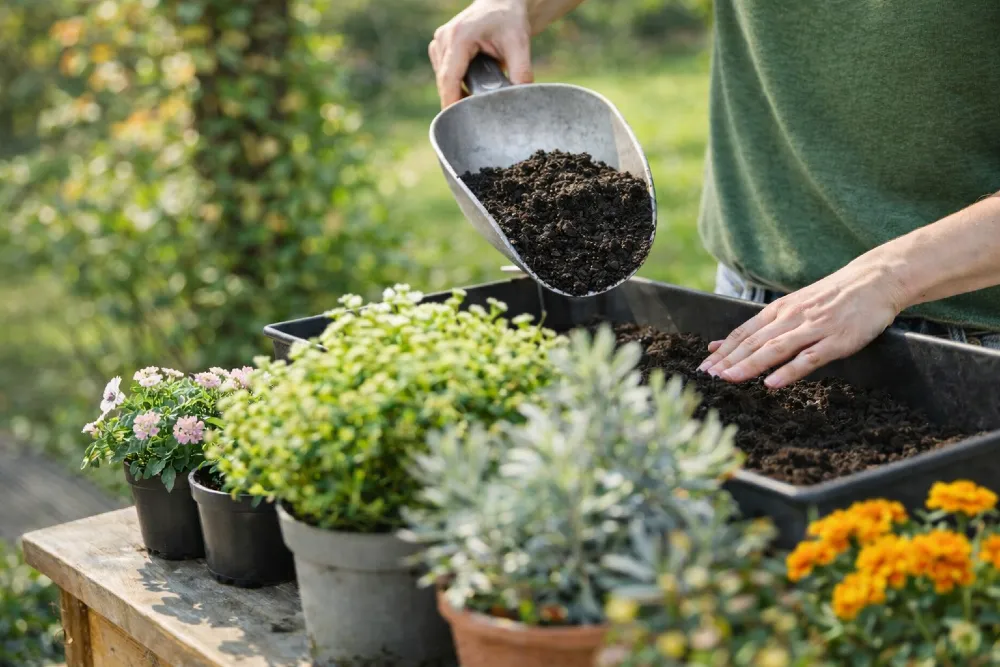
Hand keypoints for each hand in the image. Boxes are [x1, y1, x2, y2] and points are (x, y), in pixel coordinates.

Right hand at [429, 0, 532, 107]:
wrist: (501, 4)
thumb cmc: (510, 20)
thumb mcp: (520, 44)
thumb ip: (521, 72)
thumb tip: (521, 99)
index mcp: (460, 37)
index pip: (449, 79)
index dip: (451, 103)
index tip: (456, 123)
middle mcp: (443, 38)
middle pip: (445, 82)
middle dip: (458, 100)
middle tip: (477, 115)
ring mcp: (439, 42)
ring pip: (443, 79)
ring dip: (458, 90)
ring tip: (479, 95)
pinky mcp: (439, 47)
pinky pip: (444, 74)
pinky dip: (457, 83)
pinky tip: (474, 84)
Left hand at [698, 257, 907, 388]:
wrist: (874, 280)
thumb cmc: (831, 296)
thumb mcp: (793, 304)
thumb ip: (762, 325)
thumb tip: (723, 343)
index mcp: (779, 310)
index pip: (743, 333)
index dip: (722, 351)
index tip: (703, 367)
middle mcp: (791, 318)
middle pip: (753, 342)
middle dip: (728, 361)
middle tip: (707, 377)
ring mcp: (814, 329)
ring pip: (775, 349)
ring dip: (750, 365)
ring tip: (729, 379)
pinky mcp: (836, 341)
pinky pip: (809, 358)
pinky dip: (789, 371)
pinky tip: (772, 383)